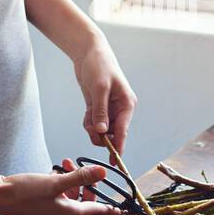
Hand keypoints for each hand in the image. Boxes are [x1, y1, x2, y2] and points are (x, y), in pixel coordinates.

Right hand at [0, 163, 122, 214]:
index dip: (108, 208)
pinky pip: (58, 192)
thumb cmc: (25, 192)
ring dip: (71, 178)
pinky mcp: (41, 201)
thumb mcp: (55, 183)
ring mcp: (50, 208)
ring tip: (64, 163)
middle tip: (80, 167)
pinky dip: (60, 180)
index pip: (95, 210)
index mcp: (68, 212)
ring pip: (70, 193)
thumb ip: (80, 177)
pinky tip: (54, 170)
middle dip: (85, 182)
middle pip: (83, 199)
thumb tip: (103, 173)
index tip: (120, 210)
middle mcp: (60, 213)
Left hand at [73, 35, 137, 162]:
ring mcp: (108, 109)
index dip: (118, 147)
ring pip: (101, 131)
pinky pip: (94, 123)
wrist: (88, 52)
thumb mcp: (99, 88)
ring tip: (88, 117)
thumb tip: (103, 132)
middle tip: (90, 127)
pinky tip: (87, 114)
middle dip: (100, 135)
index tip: (115, 163)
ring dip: (93, 128)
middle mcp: (120, 109)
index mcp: (126, 104)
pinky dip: (88, 122)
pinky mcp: (98, 108)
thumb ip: (100, 111)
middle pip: (112, 134)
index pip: (123, 131)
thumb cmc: (99, 65)